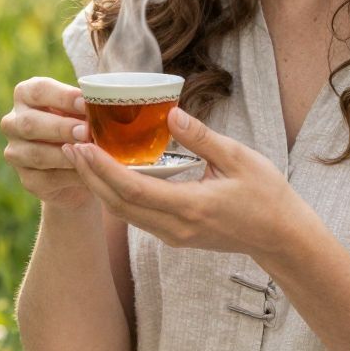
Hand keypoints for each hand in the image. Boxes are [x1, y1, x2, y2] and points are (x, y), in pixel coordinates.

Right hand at [0, 77, 93, 211]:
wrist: (81, 166)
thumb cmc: (83, 126)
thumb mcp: (83, 111)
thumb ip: (87, 107)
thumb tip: (101, 107)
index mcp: (25, 96)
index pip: (38, 91)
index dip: (62, 97)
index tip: (85, 102)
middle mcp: (13, 123)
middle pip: (30, 123)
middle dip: (61, 128)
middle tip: (86, 132)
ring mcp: (16, 153)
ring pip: (37, 154)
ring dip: (65, 155)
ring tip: (90, 154)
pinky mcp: (27, 179)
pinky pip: (47, 179)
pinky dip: (70, 176)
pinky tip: (88, 172)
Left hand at [62, 105, 308, 258]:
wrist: (280, 238)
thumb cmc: (266, 195)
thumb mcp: (239, 158)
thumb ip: (202, 137)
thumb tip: (171, 113)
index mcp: (190, 207)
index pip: (131, 188)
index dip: (101, 167)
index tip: (81, 143)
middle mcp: (175, 227)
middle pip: (117, 204)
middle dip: (89, 175)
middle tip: (69, 144)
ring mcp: (173, 236)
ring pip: (124, 213)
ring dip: (98, 186)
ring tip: (80, 156)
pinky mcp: (175, 236)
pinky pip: (136, 216)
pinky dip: (116, 194)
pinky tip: (107, 173)